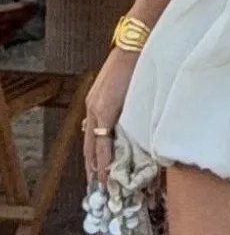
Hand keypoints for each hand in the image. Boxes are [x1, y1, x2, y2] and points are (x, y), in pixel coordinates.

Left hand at [83, 48, 138, 183]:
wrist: (135, 45)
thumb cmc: (134, 61)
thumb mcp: (122, 84)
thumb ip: (119, 102)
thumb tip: (121, 120)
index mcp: (96, 102)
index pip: (92, 136)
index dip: (93, 156)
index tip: (97, 172)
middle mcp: (91, 108)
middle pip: (89, 146)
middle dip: (92, 169)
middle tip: (96, 189)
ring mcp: (96, 110)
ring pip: (93, 148)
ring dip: (96, 169)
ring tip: (100, 188)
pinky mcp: (105, 111)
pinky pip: (103, 143)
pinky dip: (104, 161)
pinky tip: (106, 174)